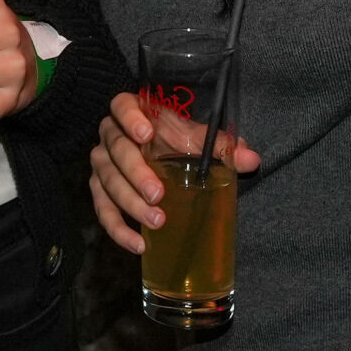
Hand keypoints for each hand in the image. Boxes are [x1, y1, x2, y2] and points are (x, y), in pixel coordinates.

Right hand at [86, 89, 260, 253]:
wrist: (158, 153)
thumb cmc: (176, 140)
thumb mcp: (196, 138)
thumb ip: (221, 146)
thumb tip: (250, 160)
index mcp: (132, 113)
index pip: (121, 105)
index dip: (129, 118)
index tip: (146, 134)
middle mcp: (111, 136)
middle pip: (115, 150)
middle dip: (135, 173)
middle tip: (157, 194)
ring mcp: (103, 164)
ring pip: (106, 181)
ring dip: (129, 203)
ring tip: (157, 221)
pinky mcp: (101, 190)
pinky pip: (102, 210)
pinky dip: (118, 229)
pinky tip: (139, 244)